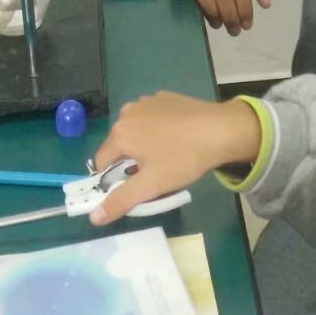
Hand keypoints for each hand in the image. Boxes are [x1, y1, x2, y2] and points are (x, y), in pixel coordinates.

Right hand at [89, 92, 261, 223]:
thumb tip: (94, 217)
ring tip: (166, 156)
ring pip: (134, 132)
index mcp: (119, 134)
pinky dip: (156, 130)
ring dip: (142, 146)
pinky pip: (150, 119)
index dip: (112, 179)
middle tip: (154, 173)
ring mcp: (146, 101)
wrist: (221, 130)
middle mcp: (127, 112)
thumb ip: (120, 201)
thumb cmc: (183, 159)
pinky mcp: (163, 97)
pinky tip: (175, 138)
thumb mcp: (151, 186)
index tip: (134, 185)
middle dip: (129, 162)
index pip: (100, 163)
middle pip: (117, 146)